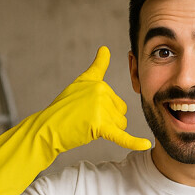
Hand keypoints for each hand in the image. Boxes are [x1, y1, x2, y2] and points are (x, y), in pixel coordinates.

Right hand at [0, 46, 151, 194]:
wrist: (47, 128)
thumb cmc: (63, 108)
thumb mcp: (80, 84)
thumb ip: (96, 68)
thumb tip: (105, 48)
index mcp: (98, 84)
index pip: (115, 100)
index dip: (107, 108)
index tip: (95, 111)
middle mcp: (100, 93)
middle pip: (120, 113)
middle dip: (108, 120)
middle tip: (86, 120)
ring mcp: (100, 109)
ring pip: (120, 124)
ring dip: (108, 129)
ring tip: (87, 126)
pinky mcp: (99, 126)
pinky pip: (121, 136)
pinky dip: (134, 142)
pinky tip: (147, 145)